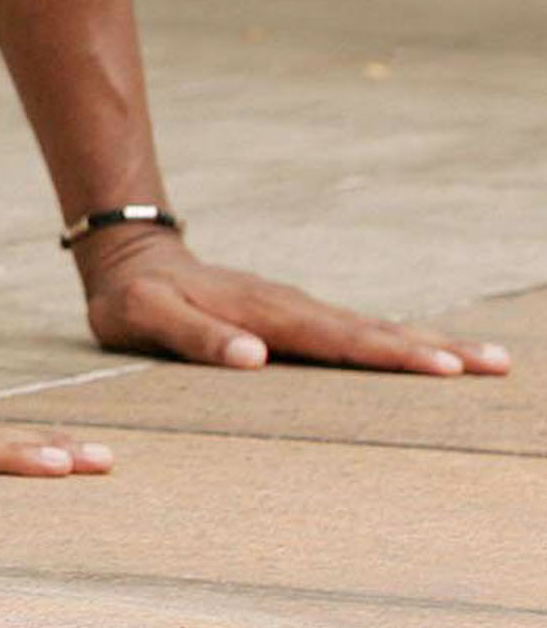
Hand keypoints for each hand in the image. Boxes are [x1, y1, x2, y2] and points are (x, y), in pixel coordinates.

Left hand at [76, 225, 512, 376]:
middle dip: (436, 350)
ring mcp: (298, 310)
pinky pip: (357, 332)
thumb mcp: (145, 317)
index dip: (389, 355)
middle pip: (372, 332)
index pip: (336, 339)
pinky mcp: (298, 317)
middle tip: (496, 365)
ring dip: (431, 344)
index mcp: (263, 313)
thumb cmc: (134, 300)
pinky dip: (399, 343)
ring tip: (489, 361)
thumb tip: (252, 358)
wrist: (132, 259)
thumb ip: (195, 336)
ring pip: (373, 330)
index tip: (443, 368)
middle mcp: (291, 308)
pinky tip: (432, 355)